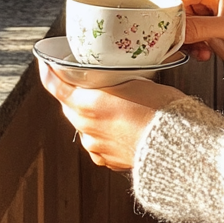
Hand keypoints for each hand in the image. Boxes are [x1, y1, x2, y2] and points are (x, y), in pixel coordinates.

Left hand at [38, 60, 185, 170]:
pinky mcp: (107, 160)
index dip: (48, 71)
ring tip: (119, 105)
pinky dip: (105, 132)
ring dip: (94, 114)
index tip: (47, 62)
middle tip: (92, 81)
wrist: (175, 144)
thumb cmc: (161, 110)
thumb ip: (113, 80)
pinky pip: (98, 141)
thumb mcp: (136, 81)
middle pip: (69, 105)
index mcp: (88, 105)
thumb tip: (110, 76)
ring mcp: (96, 146)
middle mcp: (86, 127)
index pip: (55, 85)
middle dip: (76, 93)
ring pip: (85, 124)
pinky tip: (124, 126)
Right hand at [163, 0, 223, 69]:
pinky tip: (202, 54)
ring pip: (181, 24)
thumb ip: (203, 28)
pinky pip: (191, 37)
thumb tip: (174, 28)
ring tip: (193, 50)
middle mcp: (211, 0)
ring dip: (182, 40)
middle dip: (170, 26)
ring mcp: (212, 17)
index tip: (155, 23)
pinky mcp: (213, 33)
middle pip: (175, 7)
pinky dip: (191, 47)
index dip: (161, 4)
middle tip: (170, 42)